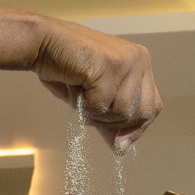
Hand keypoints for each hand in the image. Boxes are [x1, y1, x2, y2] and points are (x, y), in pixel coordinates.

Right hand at [34, 21, 161, 154]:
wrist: (42, 44)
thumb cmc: (66, 70)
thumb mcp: (93, 99)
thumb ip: (110, 121)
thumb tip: (121, 150)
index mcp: (140, 65)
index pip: (152, 107)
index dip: (136, 129)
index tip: (120, 145)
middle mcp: (139, 60)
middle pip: (140, 113)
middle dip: (112, 122)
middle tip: (89, 111)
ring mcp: (126, 61)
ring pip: (121, 111)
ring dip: (95, 113)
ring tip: (80, 93)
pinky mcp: (110, 66)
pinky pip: (101, 105)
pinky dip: (84, 105)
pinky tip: (75, 87)